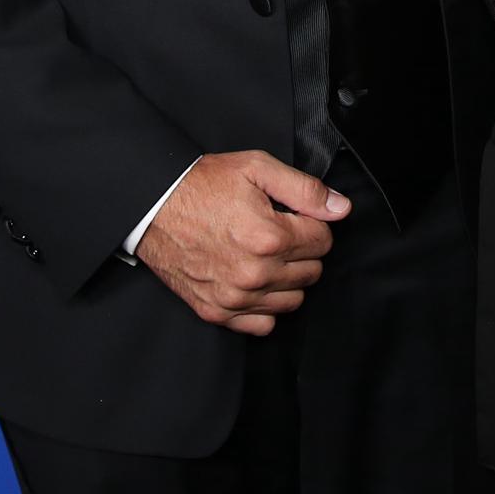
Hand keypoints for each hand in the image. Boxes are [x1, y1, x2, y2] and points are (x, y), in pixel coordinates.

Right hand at [135, 150, 348, 335]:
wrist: (153, 206)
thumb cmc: (203, 185)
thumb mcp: (257, 169)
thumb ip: (305, 189)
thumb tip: (341, 208)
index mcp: (269, 237)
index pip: (324, 241)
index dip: (313, 225)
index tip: (295, 217)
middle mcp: (255, 273)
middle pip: (312, 272)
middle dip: (304, 251)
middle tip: (281, 233)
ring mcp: (235, 297)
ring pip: (293, 300)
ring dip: (288, 279)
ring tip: (268, 256)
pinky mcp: (217, 311)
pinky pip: (263, 324)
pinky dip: (266, 306)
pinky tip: (256, 282)